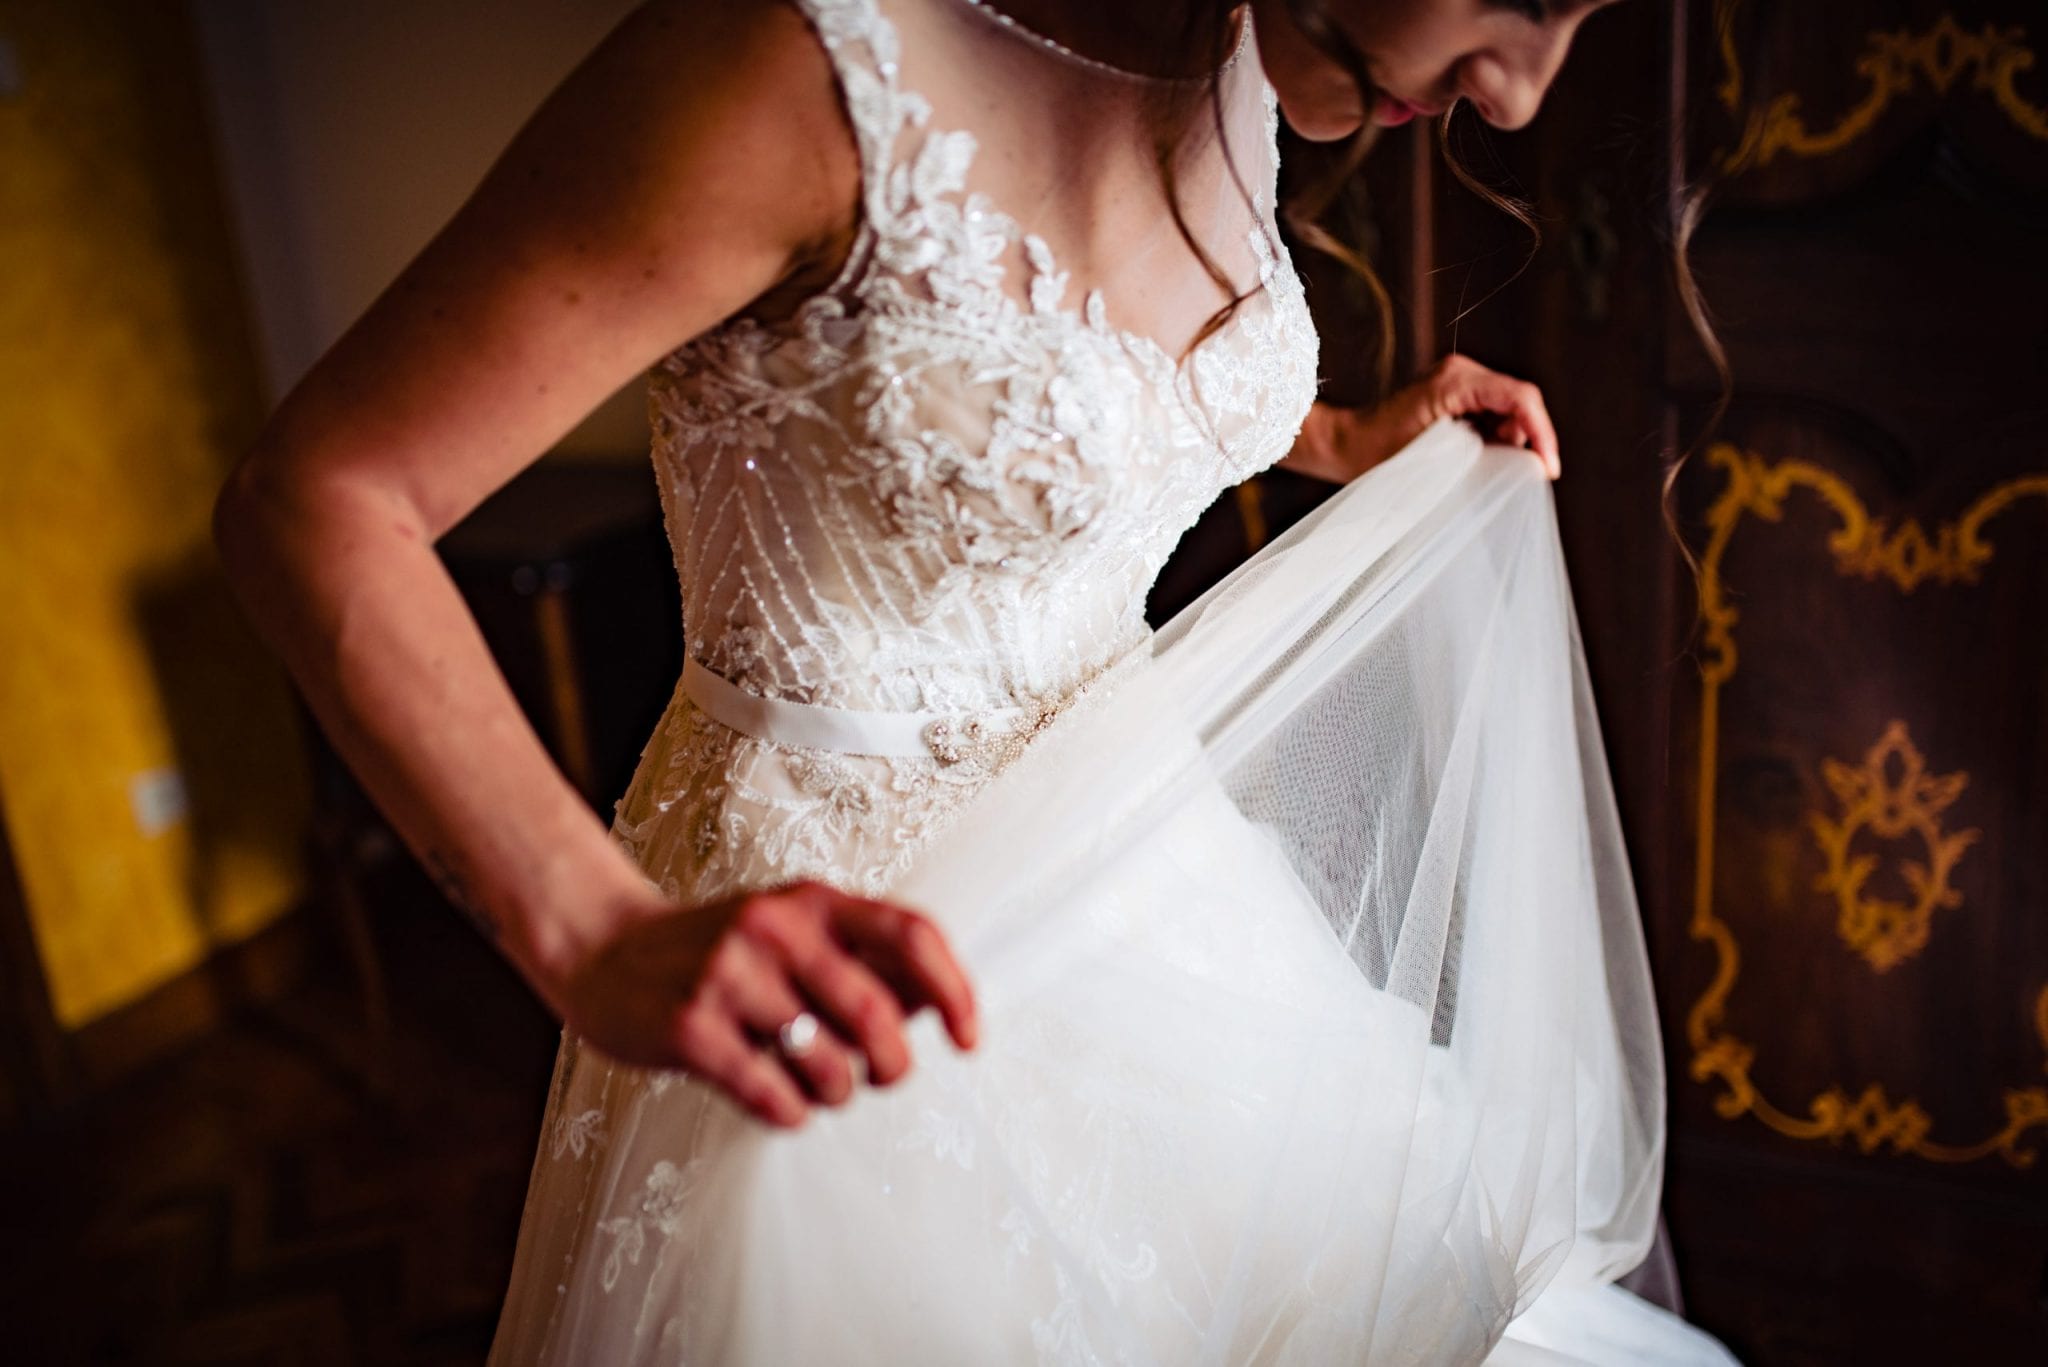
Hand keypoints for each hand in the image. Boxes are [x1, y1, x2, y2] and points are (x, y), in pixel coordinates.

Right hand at [545, 878, 979, 1128]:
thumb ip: (860, 957)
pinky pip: (772, 1095)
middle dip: (894, 1066)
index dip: (955, 991)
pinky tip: (781, 1103)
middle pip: (878, 1015)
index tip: (968, 1039)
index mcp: (811, 901)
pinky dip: (791, 1114)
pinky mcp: (690, 1029)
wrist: (603, 950)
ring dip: (839, 1094)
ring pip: (829, 1065)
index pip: (912, 935)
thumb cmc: (715, 952)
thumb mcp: (790, 930)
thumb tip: (939, 1002)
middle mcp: (775, 929)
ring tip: (819, 1088)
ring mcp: (728, 977)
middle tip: (881, 1078)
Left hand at [1288, 354, 1560, 482]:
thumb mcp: (1433, 460)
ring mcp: (1460, 381)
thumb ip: (1482, 458)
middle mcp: (1461, 372)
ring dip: (1511, 444)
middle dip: (1527, 441)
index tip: (1548, 469)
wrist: (1345, 446)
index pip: (1520, 398)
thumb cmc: (1377, 456)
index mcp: (1455, 380)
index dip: (1542, 434)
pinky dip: (1496, 441)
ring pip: (1510, 411)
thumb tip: (1523, 466)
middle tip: (1521, 478)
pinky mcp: (1457, 395)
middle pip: (1520, 402)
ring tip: (1489, 472)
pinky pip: (1493, 415)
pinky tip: (1480, 463)